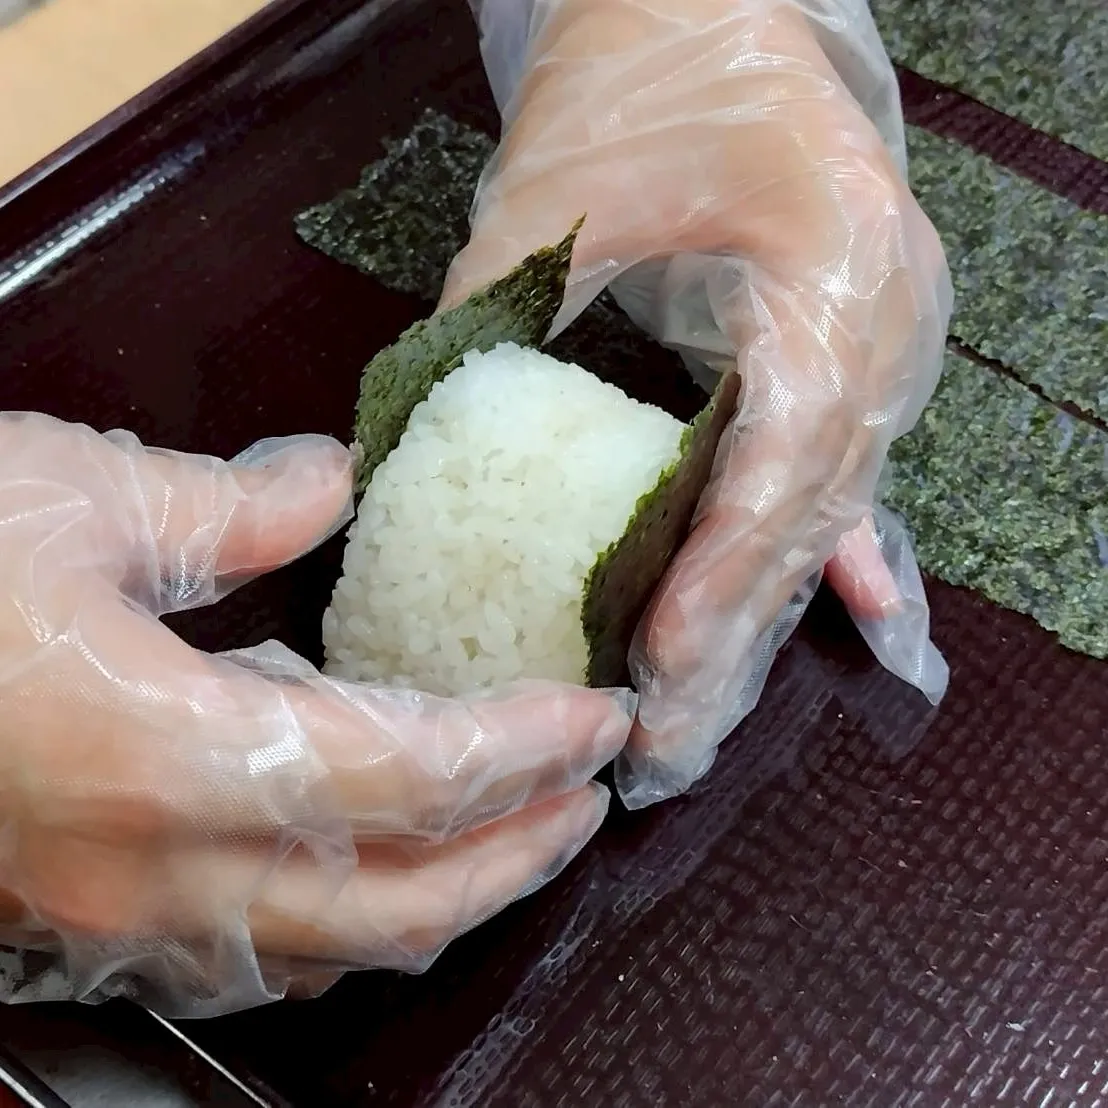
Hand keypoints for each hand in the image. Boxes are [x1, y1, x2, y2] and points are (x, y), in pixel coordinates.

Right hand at [0, 414, 631, 1014]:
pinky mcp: (84, 915)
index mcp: (163, 756)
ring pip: (328, 945)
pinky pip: (254, 947)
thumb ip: (230, 506)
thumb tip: (331, 485)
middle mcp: (150, 868)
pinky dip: (349, 909)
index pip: (407, 775)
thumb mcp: (77, 501)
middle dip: (514, 853)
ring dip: (443, 894)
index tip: (598, 716)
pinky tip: (379, 854)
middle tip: (590, 793)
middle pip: (391, 899)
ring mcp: (113, 914)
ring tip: (516, 828)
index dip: (520, 750)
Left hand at [445, 0, 951, 805]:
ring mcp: (885, 344)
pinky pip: (847, 469)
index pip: (782, 456)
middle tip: (666, 745)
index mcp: (828, 271)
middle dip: (734, 637)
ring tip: (699, 714)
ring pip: (824, 512)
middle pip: (809, 514)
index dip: (723, 571)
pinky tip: (861, 618)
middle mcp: (884, 324)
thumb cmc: (641, 78)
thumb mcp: (555, 195)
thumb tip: (408, 449)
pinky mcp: (855, 355)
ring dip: (761, 619)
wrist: (719, 16)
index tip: (660, 660)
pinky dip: (836, 546)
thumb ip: (495, 322)